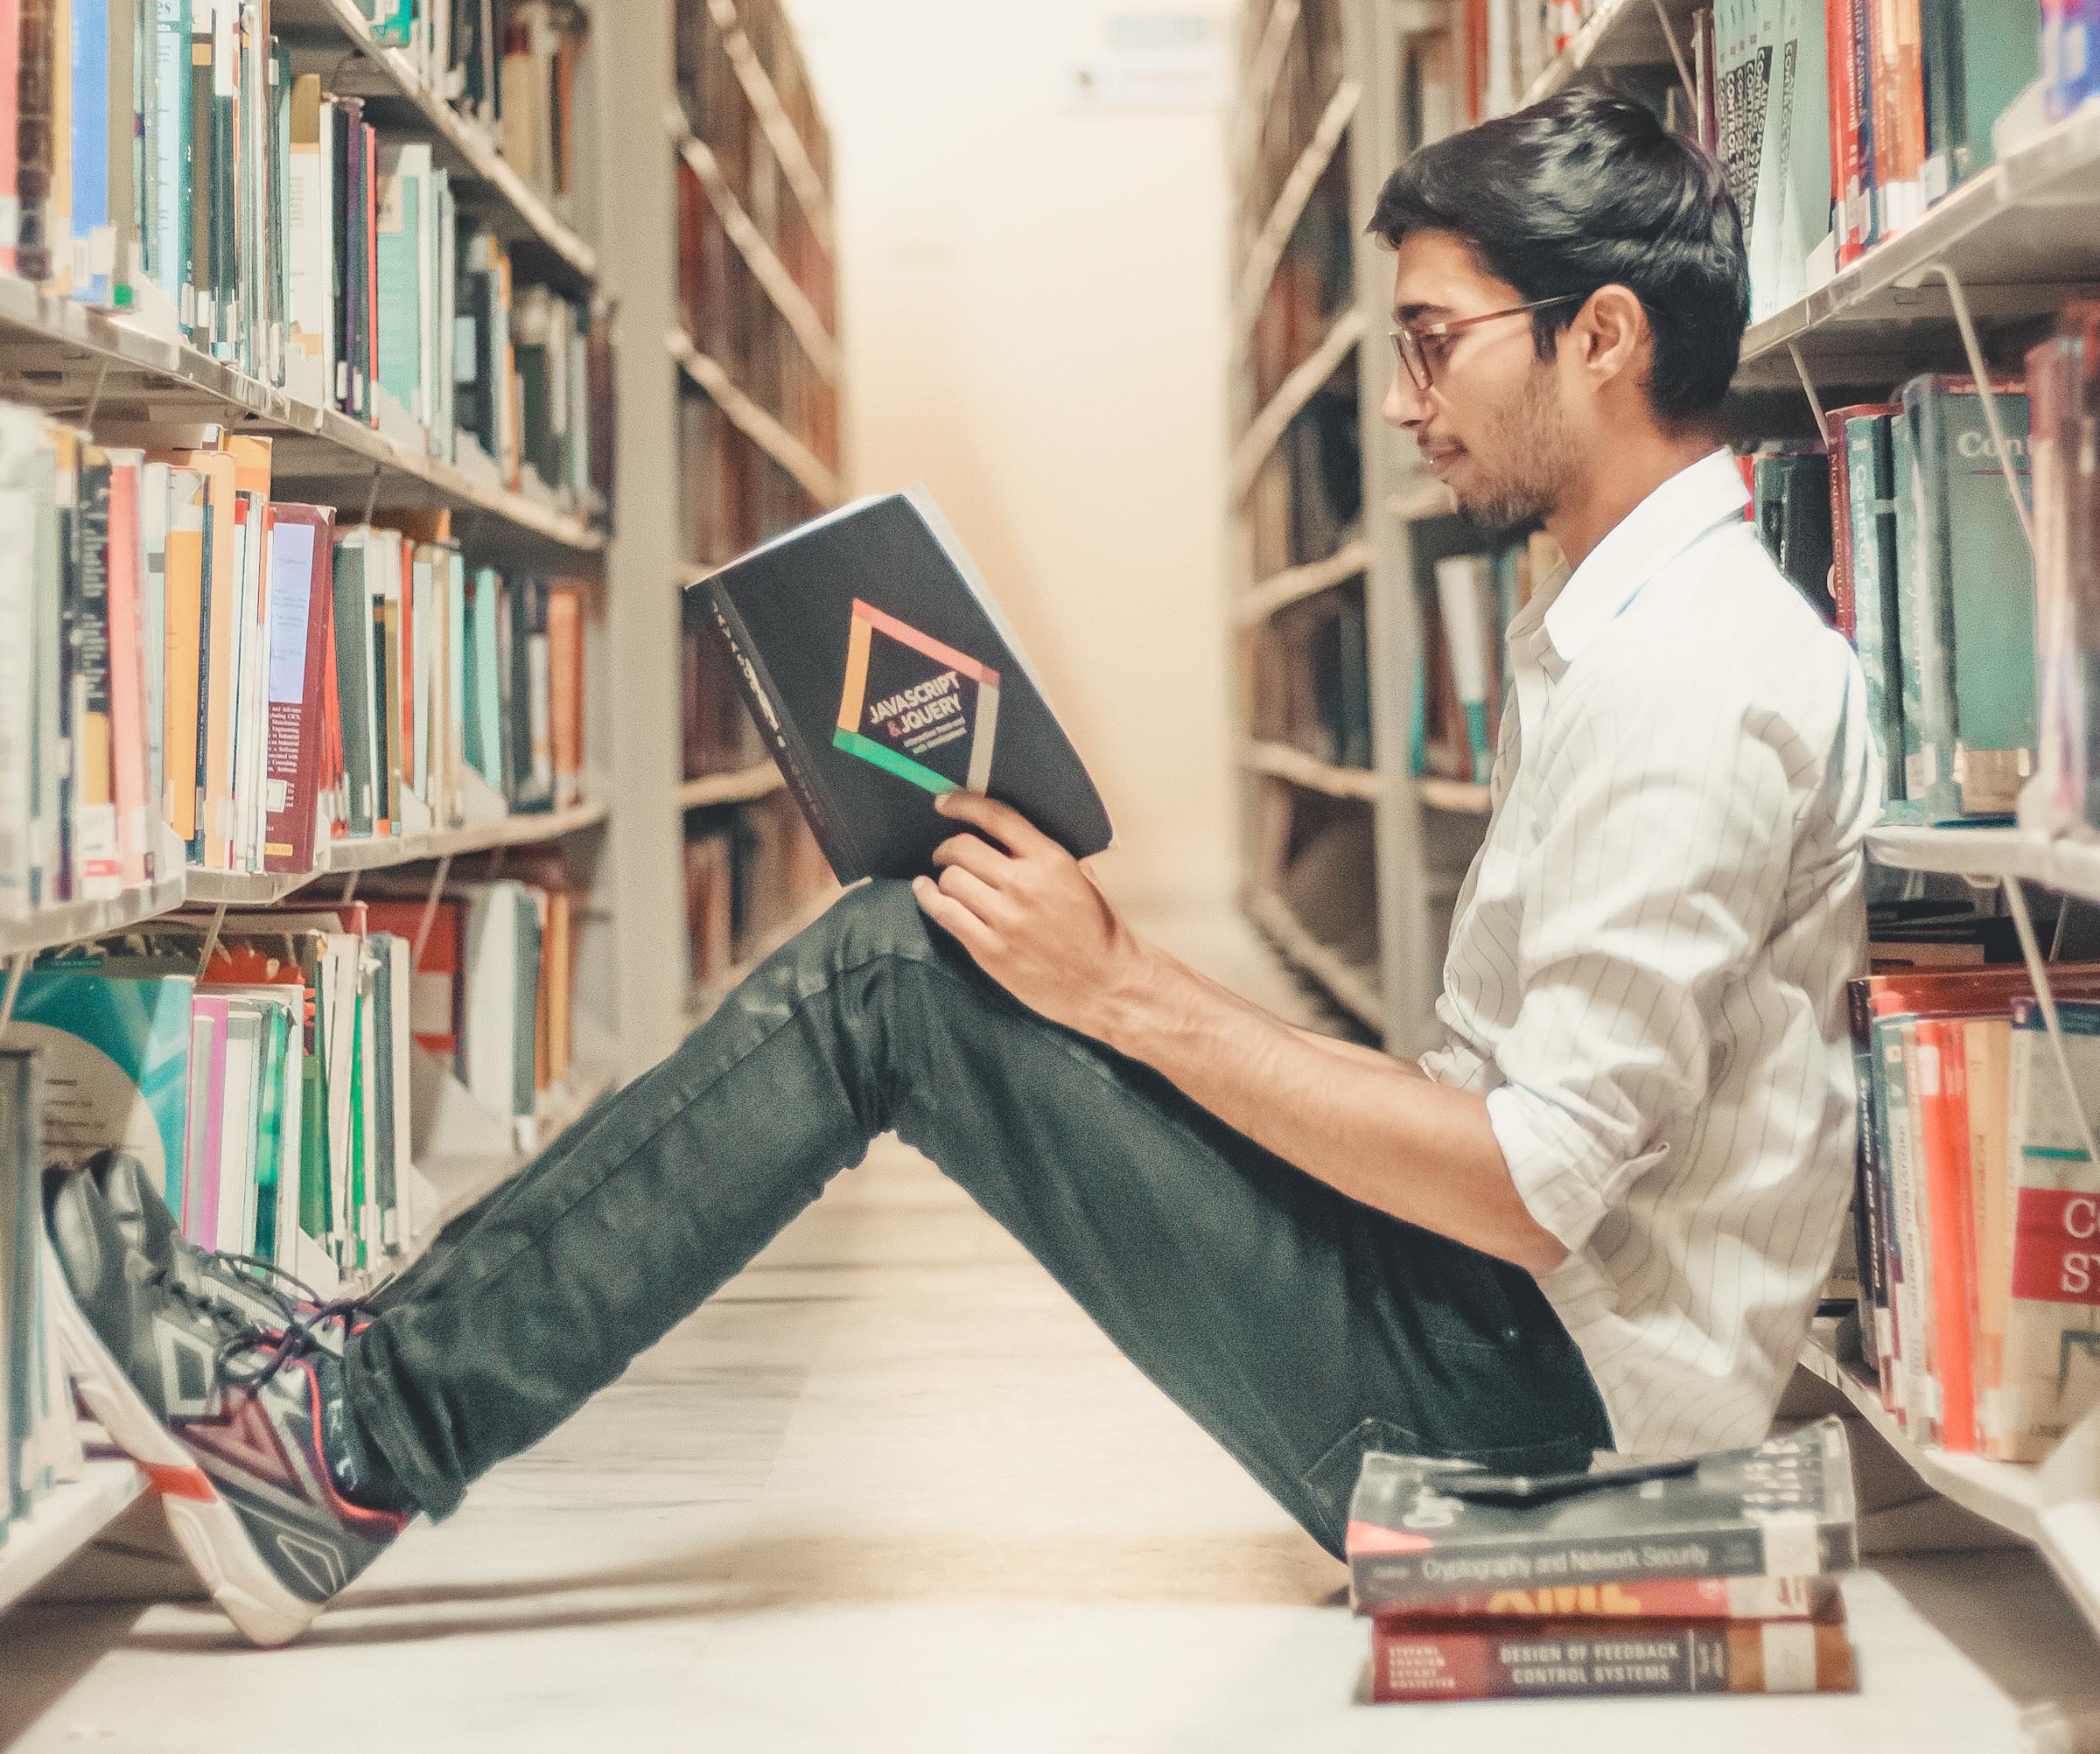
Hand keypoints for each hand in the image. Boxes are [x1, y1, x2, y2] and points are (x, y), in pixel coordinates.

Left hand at [911, 791, 1147, 1038]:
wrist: (1107, 985)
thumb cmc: (1100, 934)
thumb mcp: (1083, 880)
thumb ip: (1047, 858)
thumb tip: (1010, 840)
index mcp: (1051, 861)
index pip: (996, 818)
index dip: (963, 805)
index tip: (945, 802)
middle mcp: (1025, 886)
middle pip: (964, 848)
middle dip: (948, 847)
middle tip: (945, 853)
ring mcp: (1005, 920)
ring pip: (950, 880)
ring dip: (943, 876)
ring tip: (945, 880)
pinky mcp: (990, 950)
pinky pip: (945, 914)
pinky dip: (929, 898)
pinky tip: (925, 891)